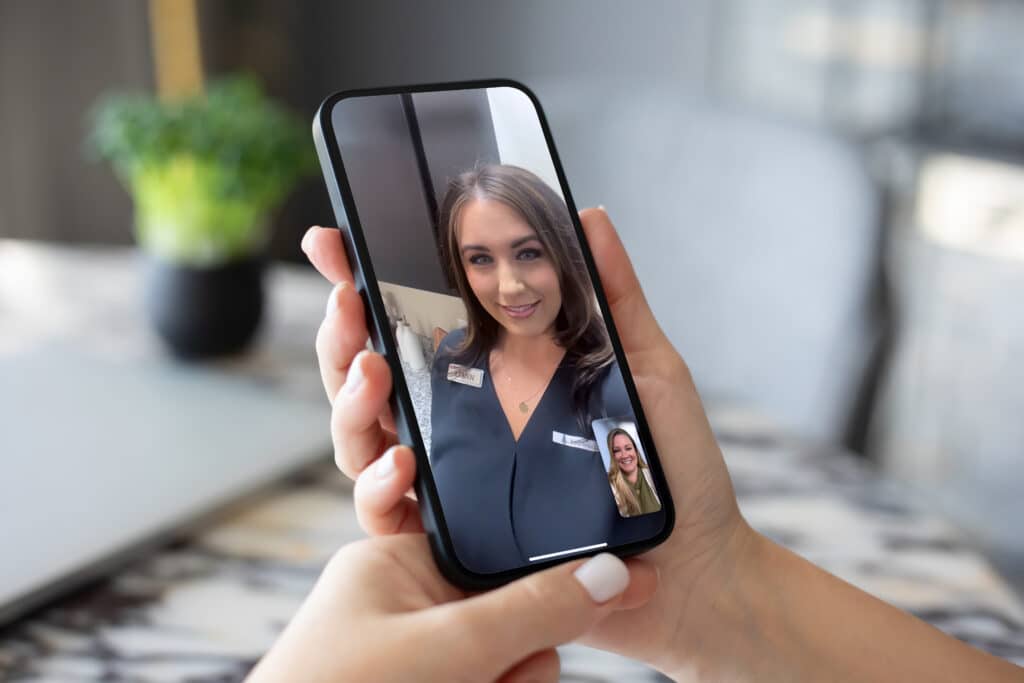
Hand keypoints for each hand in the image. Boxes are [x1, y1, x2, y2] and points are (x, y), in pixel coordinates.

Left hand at [247, 534, 657, 681]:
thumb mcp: (450, 649)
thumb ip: (535, 610)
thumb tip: (616, 574)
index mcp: (395, 561)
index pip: (497, 550)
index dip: (541, 582)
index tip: (600, 594)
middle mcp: (405, 607)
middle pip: (511, 617)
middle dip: (517, 660)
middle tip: (490, 679)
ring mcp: (413, 658)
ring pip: (506, 665)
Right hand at [301, 208, 752, 675]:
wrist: (697, 565)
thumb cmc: (674, 468)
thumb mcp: (648, 368)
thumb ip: (615, 297)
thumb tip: (588, 216)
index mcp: (496, 381)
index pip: (414, 328)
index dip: (366, 284)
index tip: (336, 241)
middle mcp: (463, 429)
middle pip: (371, 380)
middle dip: (342, 337)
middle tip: (347, 300)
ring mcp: (454, 483)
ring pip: (363, 442)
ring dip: (350, 402)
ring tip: (370, 370)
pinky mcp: (456, 539)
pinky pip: (391, 517)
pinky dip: (378, 488)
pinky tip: (397, 459)